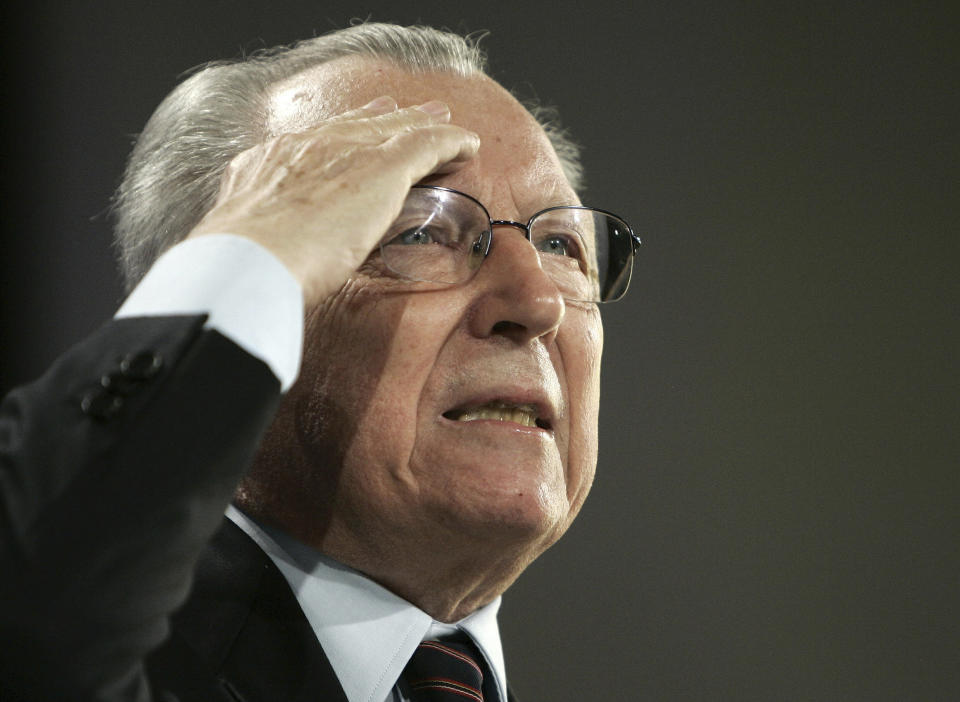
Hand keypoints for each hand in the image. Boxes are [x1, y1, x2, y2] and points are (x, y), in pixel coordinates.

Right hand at [188, 97, 480, 304]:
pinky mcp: (381, 168)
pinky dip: (449, 141)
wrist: (247, 259)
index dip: (338, 137)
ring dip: (419, 122)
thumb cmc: (236, 267)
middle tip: (402, 112)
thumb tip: (270, 265)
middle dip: (381, 118)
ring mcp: (344, 153)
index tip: (351, 134)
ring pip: (393, 127)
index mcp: (267, 166)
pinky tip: (468, 145)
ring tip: (442, 119)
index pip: (310, 144)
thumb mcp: (242, 245)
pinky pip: (427, 143)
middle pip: (354, 125)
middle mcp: (305, 147)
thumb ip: (261, 244)